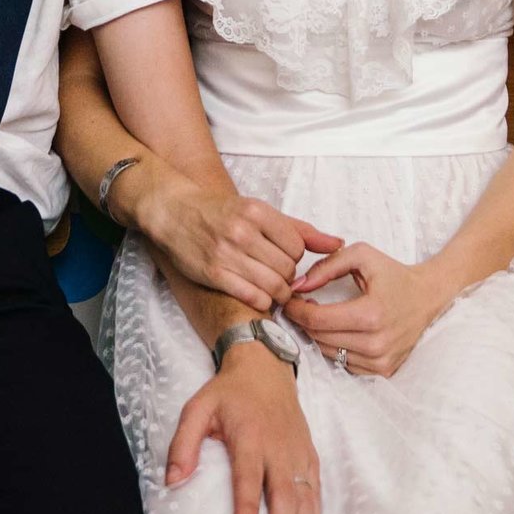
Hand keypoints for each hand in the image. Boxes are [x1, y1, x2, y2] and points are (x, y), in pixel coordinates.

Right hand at [127, 166, 340, 310]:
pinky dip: (262, 301)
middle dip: (288, 277)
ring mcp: (227, 253)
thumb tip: (338, 243)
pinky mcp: (214, 274)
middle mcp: (243, 231)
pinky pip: (254, 297)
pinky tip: (257, 294)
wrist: (175, 213)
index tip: (284, 259)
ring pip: (275, 286)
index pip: (297, 247)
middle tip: (277, 276)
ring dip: (279, 293)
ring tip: (271, 288)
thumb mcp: (259, 211)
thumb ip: (300, 229)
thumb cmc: (221, 213)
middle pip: (288, 268)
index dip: (295, 258)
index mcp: (257, 212)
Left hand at [165, 346, 321, 513]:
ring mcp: (297, 452)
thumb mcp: (197, 408)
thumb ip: (183, 443)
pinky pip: (316, 490)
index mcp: (249, 435)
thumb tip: (172, 481)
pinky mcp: (309, 455)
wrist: (265, 368)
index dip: (247, 505)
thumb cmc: (227, 393)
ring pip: (305, 496)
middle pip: (283, 492)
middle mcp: (278, 446)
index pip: (248, 476)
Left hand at [281, 242, 455, 377]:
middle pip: (319, 338)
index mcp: (371, 314)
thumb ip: (327, 266)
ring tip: (319, 315)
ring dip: (318, 334)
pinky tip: (338, 330)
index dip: (296, 309)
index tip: (289, 299)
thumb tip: (298, 286)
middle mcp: (377, 343)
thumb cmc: (394, 275)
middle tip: (300, 304)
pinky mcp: (383, 370)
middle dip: (303, 320)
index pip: (317, 320)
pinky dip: (335, 347)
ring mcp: (380, 361)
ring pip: (328, 352)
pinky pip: (344, 362)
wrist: (428, 297)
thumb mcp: (362, 256)